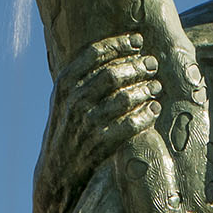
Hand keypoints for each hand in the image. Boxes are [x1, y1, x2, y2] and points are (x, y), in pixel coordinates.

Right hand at [54, 31, 162, 164]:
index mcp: (64, 85)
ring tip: (156, 86)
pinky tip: (155, 109)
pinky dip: (146, 115)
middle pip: (112, 74)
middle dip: (137, 66)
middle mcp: (73, 101)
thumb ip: (82, 78)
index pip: (94, 54)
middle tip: (152, 64)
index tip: (138, 41)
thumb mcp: (63, 100)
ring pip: (124, 98)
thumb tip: (116, 52)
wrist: (56, 171)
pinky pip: (130, 125)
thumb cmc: (66, 129)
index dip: (119, 44)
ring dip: (145, 90)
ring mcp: (86, 123)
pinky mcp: (99, 144)